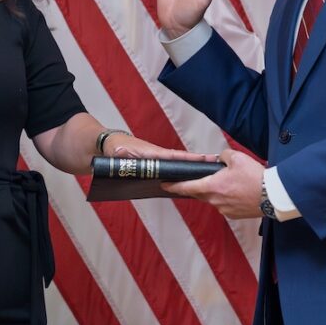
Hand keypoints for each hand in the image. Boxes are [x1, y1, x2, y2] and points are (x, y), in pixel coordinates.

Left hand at [103, 132, 217, 162]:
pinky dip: (181, 170)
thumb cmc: (115, 147)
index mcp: (153, 153)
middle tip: (215, 163)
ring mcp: (157, 159)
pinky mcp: (155, 163)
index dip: (189, 159)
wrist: (110, 145)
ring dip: (191, 166)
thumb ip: (121, 153)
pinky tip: (189, 178)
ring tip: (208, 171)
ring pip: (177, 164)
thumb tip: (121, 153)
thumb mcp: (117, 152)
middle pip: (181, 159)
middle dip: (197, 162)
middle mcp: (158, 155)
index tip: (204, 159)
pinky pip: (171, 167)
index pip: (174, 156)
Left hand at [163, 149, 264, 218]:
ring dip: (217, 191)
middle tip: (201, 179)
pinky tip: (239, 191)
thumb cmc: (255, 177)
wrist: (273, 196)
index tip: (164, 184)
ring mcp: (225, 210)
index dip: (174, 186)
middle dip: (198, 186)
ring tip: (231, 182)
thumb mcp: (237, 157)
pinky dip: (228, 198)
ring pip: (214, 199)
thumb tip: (219, 160)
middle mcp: (215, 201)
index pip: (187, 187)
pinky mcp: (234, 215)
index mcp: (212, 186)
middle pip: (200, 193)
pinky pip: (225, 205)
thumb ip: (223, 156)